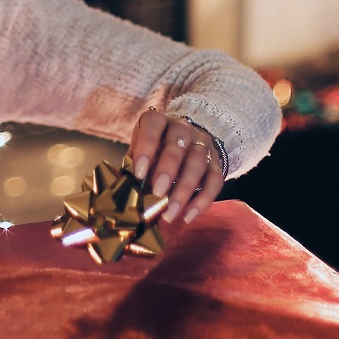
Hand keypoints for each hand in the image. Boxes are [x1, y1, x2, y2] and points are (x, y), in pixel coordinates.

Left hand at [126, 109, 223, 224]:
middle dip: (167, 170)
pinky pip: (215, 180)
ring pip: (198, 163)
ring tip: (170, 213)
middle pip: (178, 145)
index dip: (146, 147)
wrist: (187, 142)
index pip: (154, 126)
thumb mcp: (140, 150)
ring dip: (184, 189)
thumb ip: (132, 166)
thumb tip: (122, 193)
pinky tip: (187, 216)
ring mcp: (202, 145)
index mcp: (159, 121)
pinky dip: (202, 201)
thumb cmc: (155, 149)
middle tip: (157, 193)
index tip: (139, 173)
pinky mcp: (216, 163)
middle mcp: (183, 129)